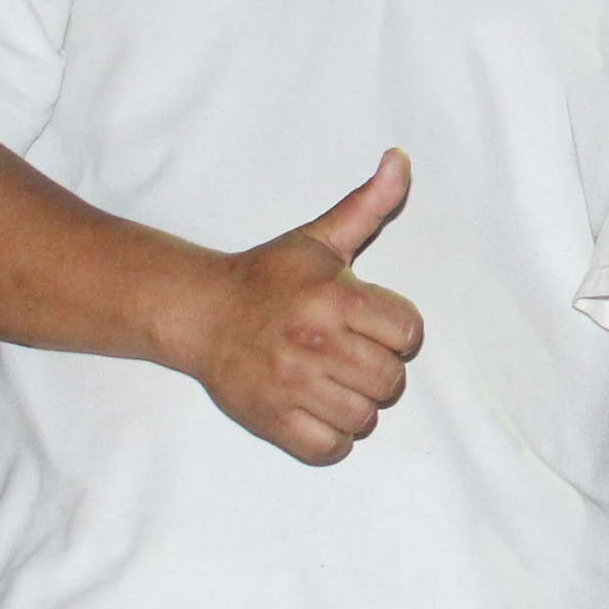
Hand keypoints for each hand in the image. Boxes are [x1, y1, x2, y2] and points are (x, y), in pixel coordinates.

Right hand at [163, 149, 424, 464]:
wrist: (200, 312)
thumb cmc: (268, 276)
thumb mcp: (320, 238)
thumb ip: (368, 205)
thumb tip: (401, 159)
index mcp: (334, 298)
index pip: (408, 334)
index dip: (398, 331)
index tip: (374, 325)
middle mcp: (315, 343)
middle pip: (390, 381)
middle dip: (379, 370)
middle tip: (352, 355)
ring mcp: (291, 385)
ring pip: (364, 418)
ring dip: (357, 405)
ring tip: (334, 382)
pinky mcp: (271, 420)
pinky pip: (330, 448)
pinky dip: (334, 438)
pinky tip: (320, 411)